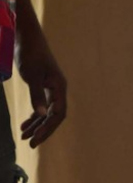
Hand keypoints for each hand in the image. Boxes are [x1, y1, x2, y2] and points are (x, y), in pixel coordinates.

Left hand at [15, 32, 66, 147]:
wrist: (27, 39)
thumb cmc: (31, 54)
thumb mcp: (32, 76)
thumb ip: (36, 95)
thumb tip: (41, 115)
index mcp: (59, 86)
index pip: (58, 113)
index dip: (48, 127)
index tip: (35, 139)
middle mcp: (57, 88)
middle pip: (54, 115)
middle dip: (43, 130)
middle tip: (30, 144)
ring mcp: (50, 87)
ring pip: (46, 112)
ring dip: (36, 125)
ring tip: (24, 136)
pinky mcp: (42, 86)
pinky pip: (41, 105)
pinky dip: (33, 116)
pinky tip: (24, 124)